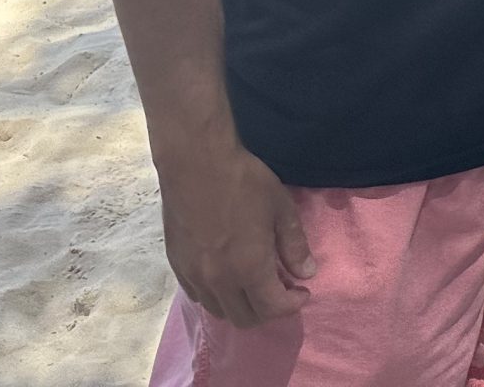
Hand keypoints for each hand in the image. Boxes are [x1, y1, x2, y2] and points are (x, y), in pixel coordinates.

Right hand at [157, 141, 315, 326]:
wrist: (196, 165)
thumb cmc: (244, 182)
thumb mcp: (281, 209)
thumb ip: (294, 245)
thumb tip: (306, 273)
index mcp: (249, 268)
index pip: (272, 308)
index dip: (292, 305)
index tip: (302, 291)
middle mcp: (219, 280)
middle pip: (244, 318)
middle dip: (268, 311)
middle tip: (281, 290)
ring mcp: (194, 276)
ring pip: (219, 311)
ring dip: (242, 306)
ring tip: (255, 284)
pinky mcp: (177, 266)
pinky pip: (198, 296)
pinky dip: (217, 296)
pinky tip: (227, 276)